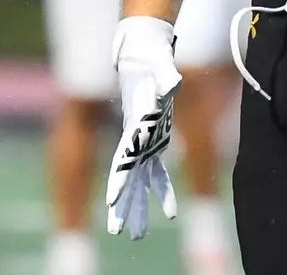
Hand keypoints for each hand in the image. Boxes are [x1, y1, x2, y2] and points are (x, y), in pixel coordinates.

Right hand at [106, 16, 181, 238]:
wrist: (143, 52)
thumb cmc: (150, 58)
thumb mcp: (158, 65)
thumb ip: (165, 76)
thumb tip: (173, 84)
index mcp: (135, 125)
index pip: (123, 159)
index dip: (118, 180)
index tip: (113, 201)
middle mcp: (136, 138)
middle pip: (128, 178)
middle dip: (124, 206)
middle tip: (121, 231)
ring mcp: (145, 141)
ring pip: (140, 181)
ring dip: (139, 206)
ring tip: (136, 233)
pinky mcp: (156, 140)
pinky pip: (158, 172)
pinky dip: (163, 191)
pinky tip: (168, 211)